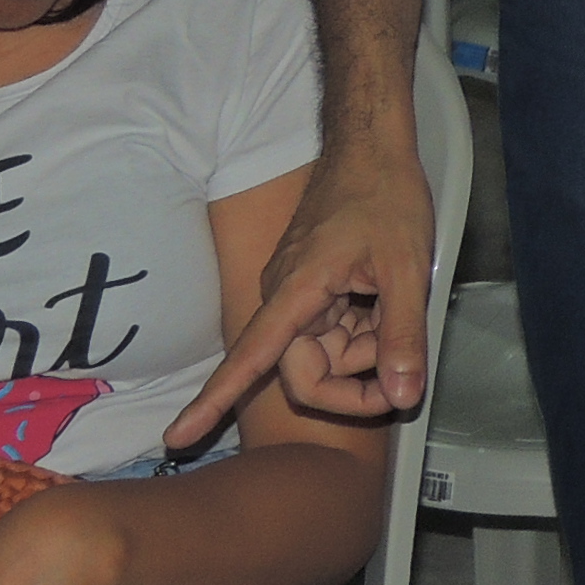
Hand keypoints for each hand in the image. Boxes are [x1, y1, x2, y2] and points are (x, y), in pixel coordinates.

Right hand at [165, 132, 433, 442]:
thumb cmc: (385, 195)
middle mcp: (285, 299)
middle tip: (402, 361)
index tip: (177, 438)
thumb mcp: (407, 269)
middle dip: (354, 375)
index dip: (213, 402)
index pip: (249, 359)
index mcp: (295, 293)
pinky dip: (363, 329)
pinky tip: (385, 297)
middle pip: (306, 371)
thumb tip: (402, 397)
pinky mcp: (314, 290)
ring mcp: (299, 295)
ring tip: (395, 304)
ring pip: (326, 352)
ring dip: (364, 347)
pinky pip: (333, 331)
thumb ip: (404, 336)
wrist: (374, 147)